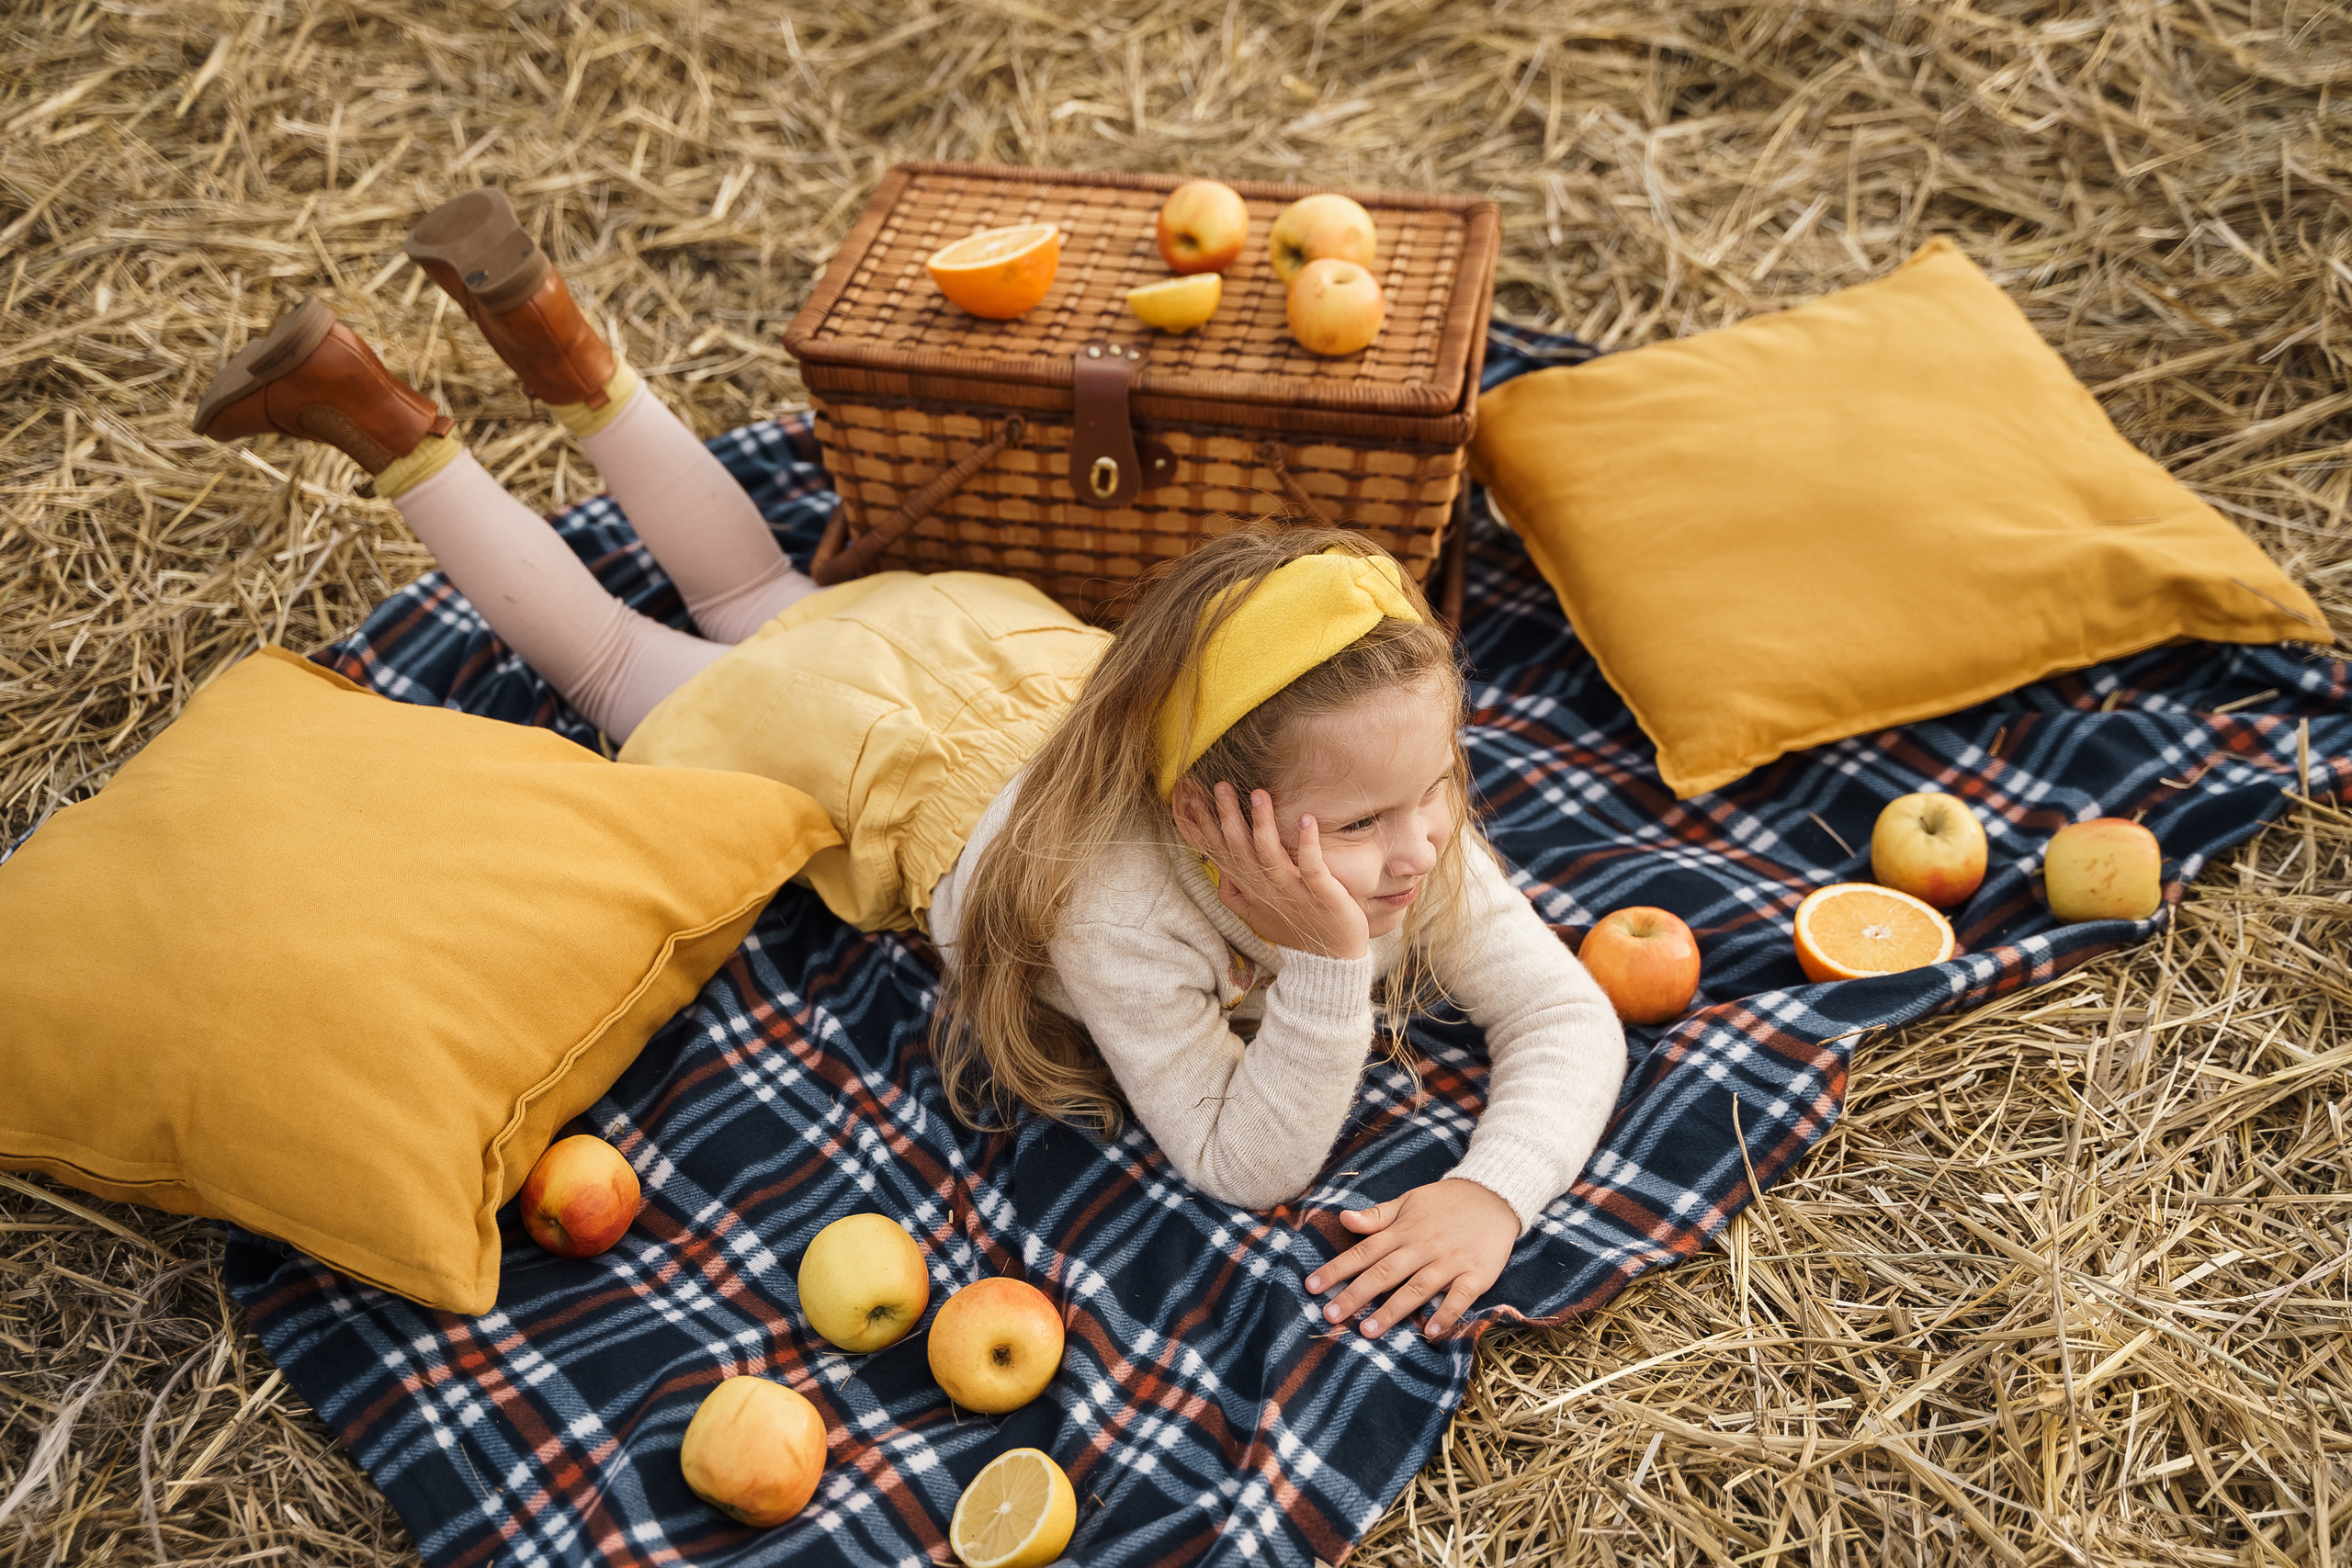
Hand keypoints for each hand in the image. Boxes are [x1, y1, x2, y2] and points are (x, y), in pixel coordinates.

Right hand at [1173, 780, 1369, 960]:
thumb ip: (1234, 895)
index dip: (1206, 829)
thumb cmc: (1294, 931)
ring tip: (1259, 793)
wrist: (1329, 962)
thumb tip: (1219, 872)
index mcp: (1251, 890)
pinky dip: (1308, 844)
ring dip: (1264, 823)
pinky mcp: (1322, 894)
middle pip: (1241, 849)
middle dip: (1229, 817)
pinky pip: (1312, 867)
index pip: (1222, 854)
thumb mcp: (1256, 917)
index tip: (1192, 801)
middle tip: (1221, 786)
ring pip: (1271, 854)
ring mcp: (1293, 892)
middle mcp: (1267, 889)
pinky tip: (1306, 820)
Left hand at [1304, 1180, 1517, 1337]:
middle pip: (1384, 1273)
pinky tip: (1430, 1332)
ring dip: (1393, 1310)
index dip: (1337, 1269)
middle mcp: (1422, 1247)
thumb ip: (1377, 1216)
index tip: (1312, 1287)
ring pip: (1417, 1288)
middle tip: (1330, 1315)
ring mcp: (1449, 1261)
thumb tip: (1343, 1218)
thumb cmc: (1446, 1202)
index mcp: (1403, 1231)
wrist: (1495, 1195)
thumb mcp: (1409, 1202)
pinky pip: (1459, 1297)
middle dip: (1356, 1295)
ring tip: (1368, 1330)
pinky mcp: (1476, 1274)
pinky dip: (1445, 1313)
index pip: (1363, 1252)